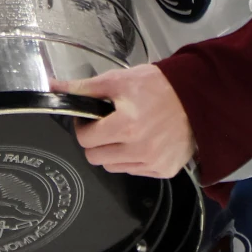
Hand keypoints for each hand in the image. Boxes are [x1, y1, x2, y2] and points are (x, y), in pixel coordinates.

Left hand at [54, 65, 194, 178]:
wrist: (198, 97)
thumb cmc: (159, 86)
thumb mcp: (119, 80)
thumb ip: (84, 88)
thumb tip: (54, 88)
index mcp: (126, 125)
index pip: (85, 139)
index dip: (84, 126)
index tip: (93, 118)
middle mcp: (139, 149)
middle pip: (95, 157)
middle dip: (96, 141)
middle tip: (108, 125)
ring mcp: (152, 162)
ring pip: (112, 167)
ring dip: (113, 152)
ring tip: (127, 132)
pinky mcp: (164, 170)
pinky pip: (134, 171)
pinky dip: (133, 159)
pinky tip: (143, 141)